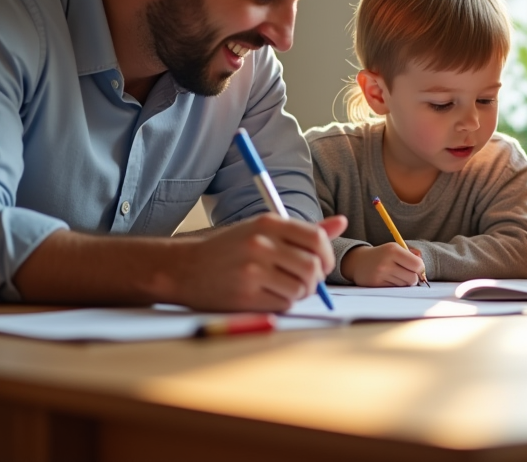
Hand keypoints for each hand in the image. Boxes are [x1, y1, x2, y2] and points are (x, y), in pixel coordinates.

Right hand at [181, 213, 346, 311]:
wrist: (185, 268)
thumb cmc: (229, 249)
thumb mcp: (263, 230)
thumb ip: (303, 230)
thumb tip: (341, 222)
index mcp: (268, 223)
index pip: (317, 239)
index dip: (327, 256)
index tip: (323, 265)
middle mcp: (261, 243)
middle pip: (313, 267)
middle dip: (315, 280)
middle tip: (305, 283)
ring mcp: (252, 269)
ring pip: (301, 288)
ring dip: (299, 293)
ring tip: (284, 289)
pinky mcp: (245, 294)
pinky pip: (284, 303)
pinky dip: (284, 303)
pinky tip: (268, 296)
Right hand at [341, 243, 424, 286]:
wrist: (359, 262)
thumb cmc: (383, 255)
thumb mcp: (396, 249)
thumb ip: (412, 255)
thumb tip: (423, 270)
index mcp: (393, 250)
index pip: (417, 265)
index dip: (421, 269)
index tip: (418, 269)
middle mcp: (386, 262)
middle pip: (412, 278)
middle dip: (413, 278)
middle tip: (408, 274)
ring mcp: (380, 274)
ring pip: (404, 285)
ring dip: (403, 282)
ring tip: (395, 275)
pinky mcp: (376, 284)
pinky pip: (395, 289)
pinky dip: (395, 286)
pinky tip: (388, 279)